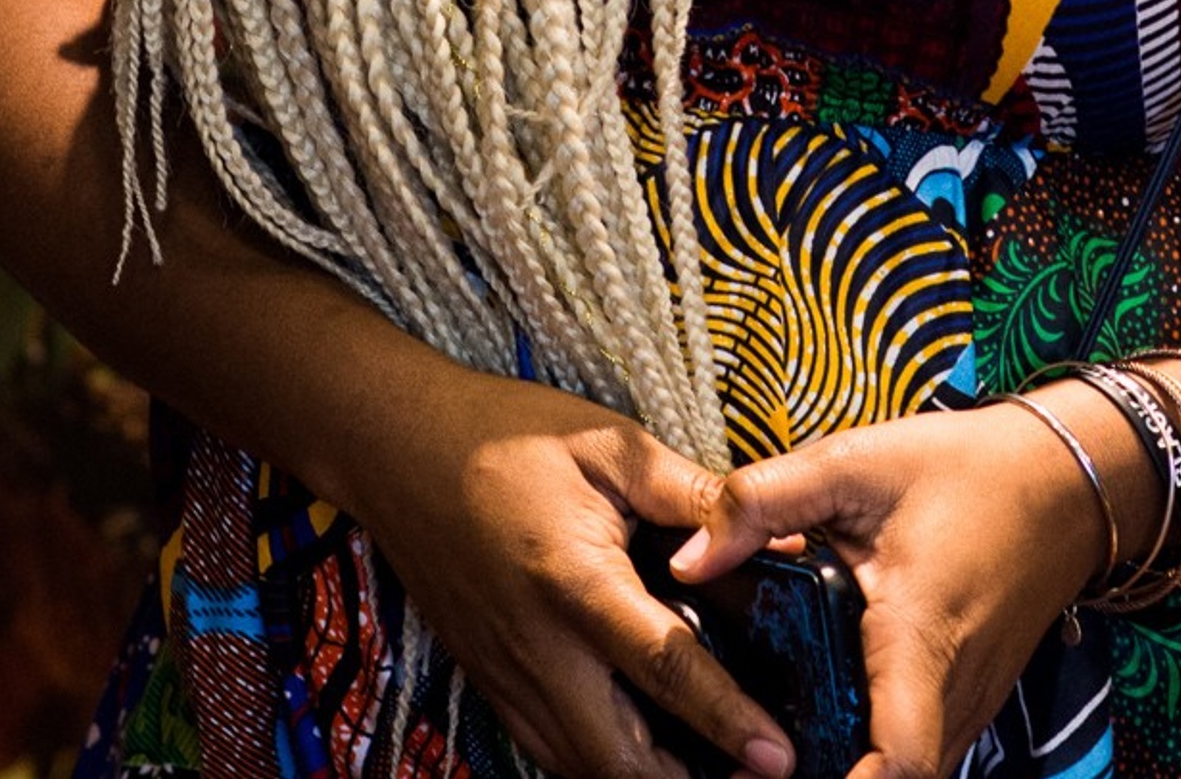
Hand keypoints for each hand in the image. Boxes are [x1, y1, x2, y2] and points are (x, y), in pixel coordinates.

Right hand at [342, 360, 795, 778]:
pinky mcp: (491, 685)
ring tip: (711, 766)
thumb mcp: (613, 445)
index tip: (778, 756)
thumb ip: (694, 494)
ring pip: (582, 769)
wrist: (402, 450)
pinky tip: (643, 748)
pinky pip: (549, 753)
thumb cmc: (511, 436)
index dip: (727, 718)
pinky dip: (600, 765)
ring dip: (645, 778)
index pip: (664, 667)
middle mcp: (538, 649)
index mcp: (575, 581)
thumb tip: (778, 535)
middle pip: (618, 760)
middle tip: (755, 770)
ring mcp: (507, 677)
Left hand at [667, 400, 1131, 778]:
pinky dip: (868, 751)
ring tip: (760, 752)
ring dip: (844, 767)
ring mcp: (967, 705)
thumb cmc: (965, 467)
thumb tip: (685, 558)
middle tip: (739, 766)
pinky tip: (811, 722)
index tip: (764, 777)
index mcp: (921, 639)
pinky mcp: (969, 700)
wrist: (1065, 480)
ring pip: (907, 772)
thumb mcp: (856, 460)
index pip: (900, 764)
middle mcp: (952, 692)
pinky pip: (919, 751)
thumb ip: (764, 501)